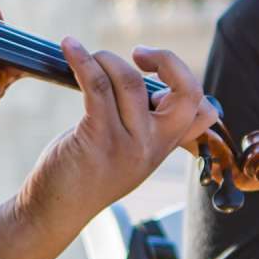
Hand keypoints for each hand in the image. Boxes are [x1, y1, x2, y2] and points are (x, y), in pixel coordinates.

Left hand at [18, 39, 216, 227]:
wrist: (54, 211)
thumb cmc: (85, 175)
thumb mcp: (128, 155)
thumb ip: (146, 128)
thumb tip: (152, 88)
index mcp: (163, 147)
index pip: (204, 112)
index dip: (188, 81)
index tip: (156, 72)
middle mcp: (153, 146)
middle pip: (185, 92)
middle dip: (167, 59)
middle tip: (139, 54)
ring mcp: (128, 144)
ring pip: (130, 81)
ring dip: (106, 58)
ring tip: (87, 57)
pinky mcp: (97, 138)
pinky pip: (97, 86)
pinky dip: (83, 60)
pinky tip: (69, 47)